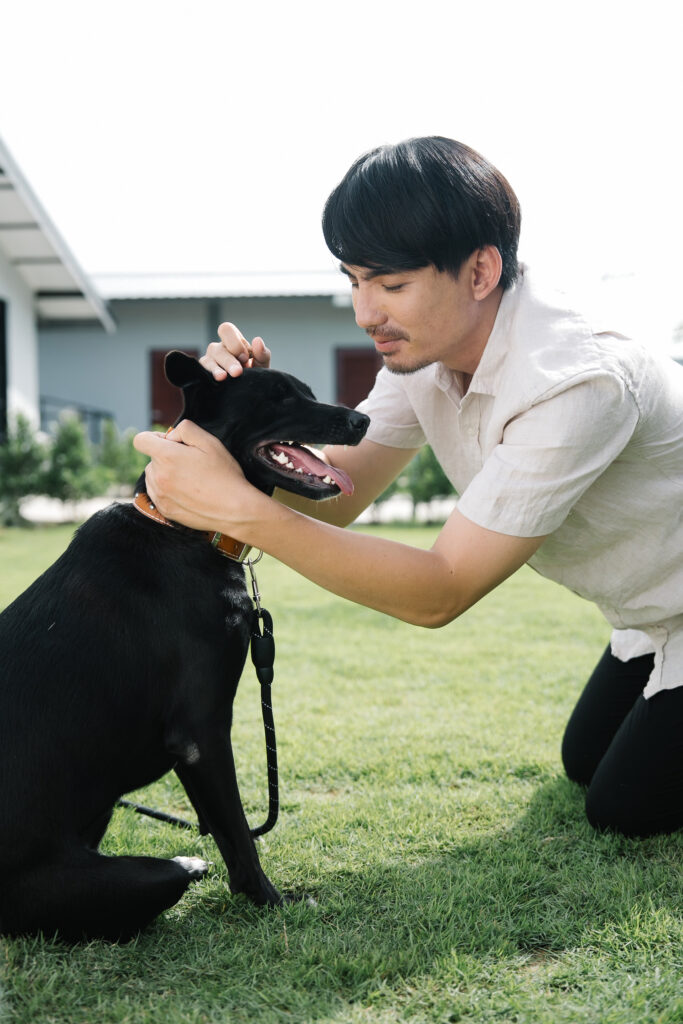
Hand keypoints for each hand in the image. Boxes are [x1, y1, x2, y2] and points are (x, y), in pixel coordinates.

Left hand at [133, 419, 261, 534]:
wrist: (235, 510)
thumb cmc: (225, 475)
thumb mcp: (210, 442)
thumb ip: (185, 429)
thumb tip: (170, 435)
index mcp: (166, 457)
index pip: (141, 440)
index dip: (155, 437)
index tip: (171, 443)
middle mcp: (158, 477)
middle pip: (151, 459)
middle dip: (166, 457)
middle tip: (191, 464)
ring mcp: (160, 496)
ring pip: (153, 477)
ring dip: (166, 474)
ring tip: (191, 479)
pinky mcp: (165, 510)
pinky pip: (158, 494)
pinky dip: (168, 490)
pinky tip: (188, 492)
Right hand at [200, 322, 270, 379]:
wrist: (250, 393)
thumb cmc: (254, 374)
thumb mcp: (262, 364)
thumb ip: (262, 353)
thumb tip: (257, 340)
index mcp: (233, 341)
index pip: (226, 330)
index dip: (234, 342)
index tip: (245, 358)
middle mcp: (219, 348)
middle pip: (217, 348)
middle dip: (228, 361)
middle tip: (238, 372)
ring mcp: (210, 360)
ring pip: (208, 360)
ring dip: (217, 369)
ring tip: (223, 377)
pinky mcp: (204, 373)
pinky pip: (202, 372)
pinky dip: (209, 375)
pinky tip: (217, 381)